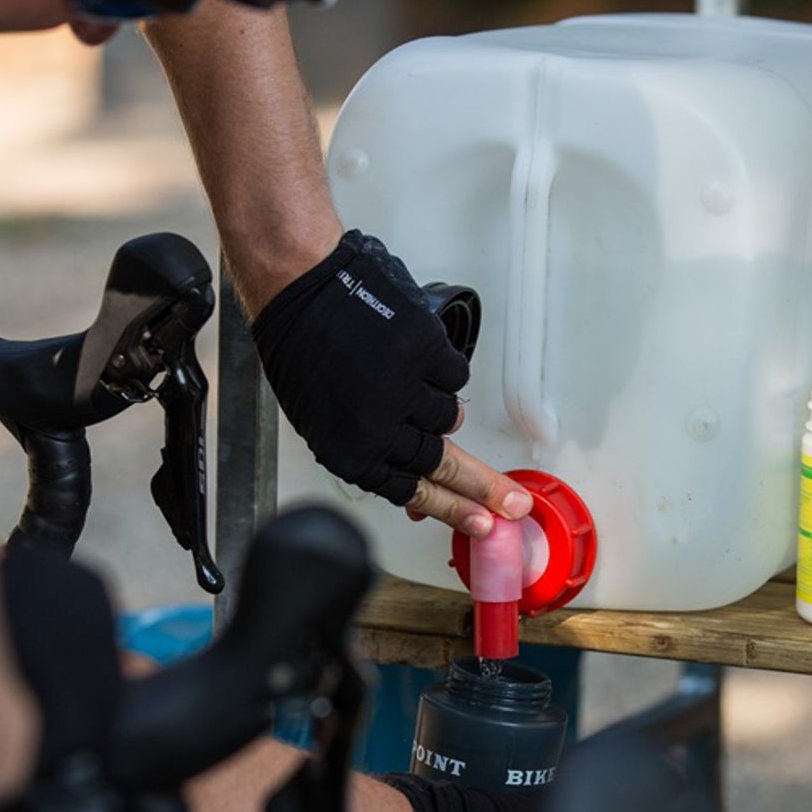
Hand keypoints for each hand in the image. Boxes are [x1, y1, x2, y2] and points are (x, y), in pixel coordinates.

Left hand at [253, 231, 531, 536]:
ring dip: (438, 405)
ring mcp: (404, 388)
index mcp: (350, 452)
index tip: (483, 522)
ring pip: (449, 417)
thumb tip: (415, 488)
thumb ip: (372, 454)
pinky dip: (441, 369)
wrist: (300, 289)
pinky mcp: (424, 350)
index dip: (454, 510)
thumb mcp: (326, 420)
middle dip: (482, 486)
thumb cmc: (303, 351)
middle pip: (444, 465)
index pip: (414, 493)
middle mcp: (379, 427)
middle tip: (511, 502)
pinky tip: (414, 356)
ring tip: (405, 380)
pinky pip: (454, 375)